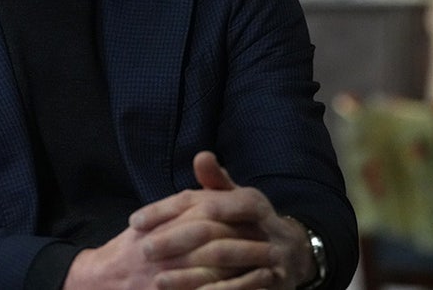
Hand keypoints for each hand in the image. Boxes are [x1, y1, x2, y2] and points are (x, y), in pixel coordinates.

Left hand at [127, 151, 315, 289]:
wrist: (295, 255)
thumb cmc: (253, 224)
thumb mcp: (237, 200)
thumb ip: (216, 183)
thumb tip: (201, 156)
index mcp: (251, 201)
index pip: (204, 201)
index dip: (169, 210)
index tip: (137, 220)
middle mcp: (263, 225)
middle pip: (212, 229)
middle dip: (175, 240)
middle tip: (144, 250)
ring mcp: (271, 255)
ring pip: (224, 258)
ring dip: (189, 271)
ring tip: (158, 280)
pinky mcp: (274, 281)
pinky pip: (242, 286)